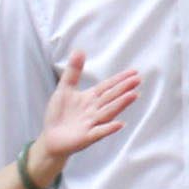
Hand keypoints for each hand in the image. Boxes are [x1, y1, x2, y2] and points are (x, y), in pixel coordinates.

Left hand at [35, 52, 143, 166]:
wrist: (51, 137)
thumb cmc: (59, 114)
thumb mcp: (65, 89)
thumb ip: (73, 71)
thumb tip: (79, 50)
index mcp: (91, 98)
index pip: (108, 86)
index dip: (119, 79)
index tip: (134, 72)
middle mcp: (94, 110)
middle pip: (111, 97)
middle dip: (124, 88)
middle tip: (138, 80)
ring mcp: (92, 124)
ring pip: (108, 112)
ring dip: (121, 104)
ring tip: (133, 95)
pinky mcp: (87, 137)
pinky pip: (99, 132)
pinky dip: (109, 128)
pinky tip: (120, 124)